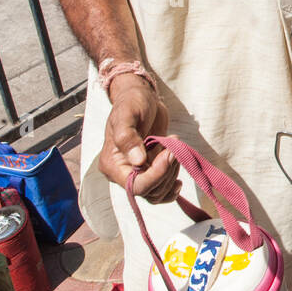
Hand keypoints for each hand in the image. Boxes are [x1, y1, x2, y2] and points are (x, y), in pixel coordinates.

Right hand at [99, 74, 180, 202]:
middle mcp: (122, 173)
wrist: (141, 97)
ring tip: (176, 150)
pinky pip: (161, 191)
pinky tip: (179, 179)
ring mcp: (137, 174)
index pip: (135, 185)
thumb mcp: (127, 114)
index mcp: (112, 164)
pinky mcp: (151, 171)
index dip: (156, 175)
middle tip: (175, 147)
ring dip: (172, 175)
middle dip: (167, 172)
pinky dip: (172, 187)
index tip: (169, 153)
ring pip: (158, 193)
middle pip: (149, 191)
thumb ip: (128, 137)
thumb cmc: (131, 102)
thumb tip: (138, 161)